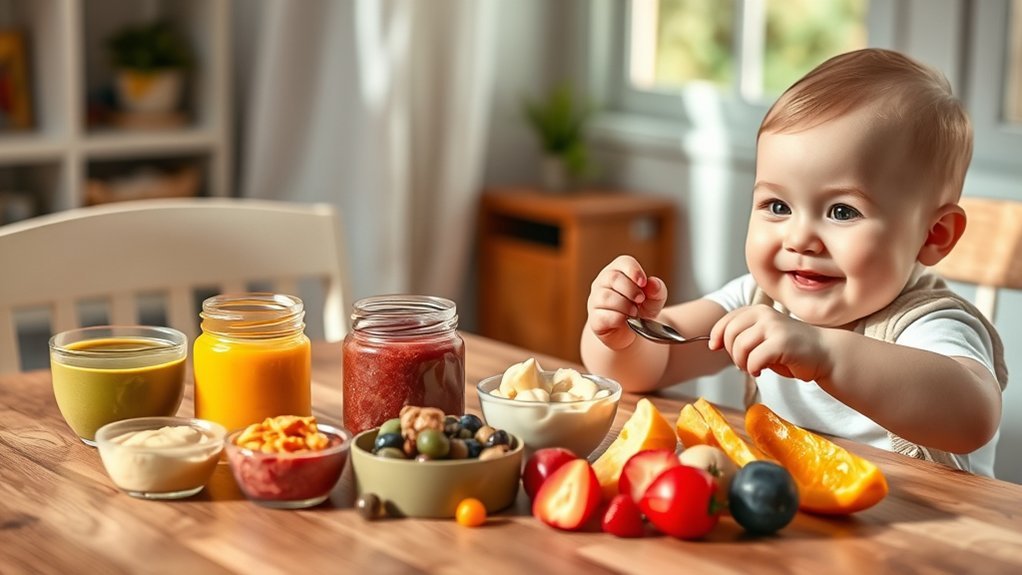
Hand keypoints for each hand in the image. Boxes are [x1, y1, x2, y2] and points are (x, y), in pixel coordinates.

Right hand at [587, 255, 667, 349]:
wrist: (630, 333)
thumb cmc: (640, 310)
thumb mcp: (655, 300)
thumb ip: (657, 290)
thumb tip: (653, 283)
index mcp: (618, 271)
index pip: (623, 263)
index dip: (634, 270)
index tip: (643, 282)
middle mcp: (603, 283)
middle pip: (612, 277)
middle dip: (630, 289)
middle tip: (641, 299)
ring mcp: (595, 301)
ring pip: (605, 296)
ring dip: (624, 304)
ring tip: (634, 313)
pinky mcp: (594, 319)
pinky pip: (602, 316)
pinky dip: (617, 318)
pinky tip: (625, 320)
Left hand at [708, 305, 832, 381]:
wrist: (825, 353)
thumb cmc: (791, 349)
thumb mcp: (763, 337)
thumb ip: (743, 336)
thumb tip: (716, 343)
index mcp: (758, 311)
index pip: (727, 320)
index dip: (716, 334)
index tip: (714, 346)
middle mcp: (764, 314)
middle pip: (730, 334)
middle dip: (732, 353)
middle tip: (743, 363)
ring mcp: (774, 327)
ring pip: (740, 347)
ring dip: (742, 363)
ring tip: (753, 368)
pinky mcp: (781, 342)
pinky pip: (754, 359)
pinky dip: (753, 369)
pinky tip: (761, 371)